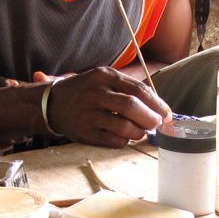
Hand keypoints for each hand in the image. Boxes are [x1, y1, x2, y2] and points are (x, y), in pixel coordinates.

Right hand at [34, 68, 170, 147]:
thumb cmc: (87, 91)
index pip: (139, 90)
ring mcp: (89, 114)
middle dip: (150, 119)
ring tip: (141, 132)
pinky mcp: (84, 132)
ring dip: (139, 132)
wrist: (52, 104)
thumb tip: (158, 107)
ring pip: (124, 126)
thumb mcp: (104, 79)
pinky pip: (113, 140)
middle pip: (132, 107)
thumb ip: (129, 89)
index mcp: (105, 76)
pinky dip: (125, 141)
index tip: (166, 114)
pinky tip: (125, 137)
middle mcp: (96, 93)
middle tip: (157, 124)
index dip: (157, 104)